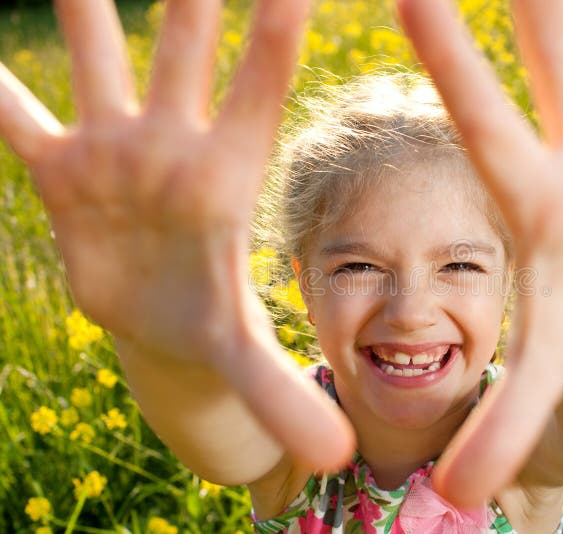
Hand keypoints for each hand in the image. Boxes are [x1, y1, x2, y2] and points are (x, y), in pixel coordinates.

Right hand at [0, 0, 353, 470]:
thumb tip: (335, 456)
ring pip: (98, 51)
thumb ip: (282, 398)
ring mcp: (115, 148)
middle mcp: (169, 144)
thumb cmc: (212, 330)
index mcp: (223, 176)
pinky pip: (15, 116)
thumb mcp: (242, 360)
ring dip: (85, 1)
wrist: (164, 326)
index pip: (258, 89)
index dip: (273, 31)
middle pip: (182, 42)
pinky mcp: (62, 169)